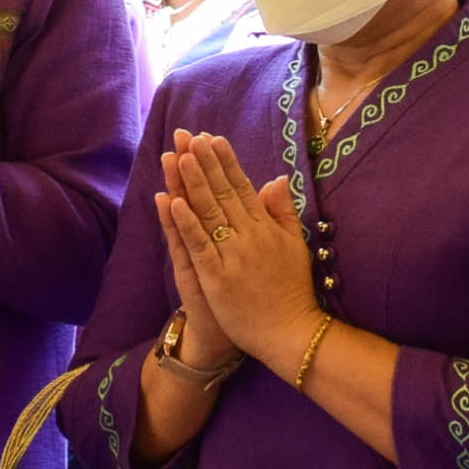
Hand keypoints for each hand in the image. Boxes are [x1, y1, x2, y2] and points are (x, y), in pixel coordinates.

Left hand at [160, 132, 321, 374]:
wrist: (290, 332)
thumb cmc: (292, 290)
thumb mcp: (295, 245)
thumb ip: (283, 211)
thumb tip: (276, 179)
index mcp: (266, 228)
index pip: (242, 187)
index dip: (226, 162)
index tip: (212, 138)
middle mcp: (250, 236)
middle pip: (223, 193)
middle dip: (205, 163)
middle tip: (190, 136)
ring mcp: (233, 256)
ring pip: (209, 213)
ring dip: (193, 183)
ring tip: (180, 156)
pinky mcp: (217, 278)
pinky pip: (199, 245)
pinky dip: (186, 223)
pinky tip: (173, 202)